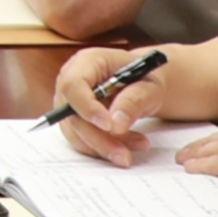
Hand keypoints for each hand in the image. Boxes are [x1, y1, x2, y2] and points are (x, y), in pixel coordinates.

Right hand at [54, 44, 176, 161]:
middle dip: (98, 138)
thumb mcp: (149, 86)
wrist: (143, 86)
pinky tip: (127, 146)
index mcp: (87, 61)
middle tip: (125, 155)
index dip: (86, 107)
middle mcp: (70, 80)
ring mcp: (68, 102)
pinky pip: (81, 140)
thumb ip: (134, 100)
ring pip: (75, 131)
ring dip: (104, 146)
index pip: (73, 84)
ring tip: (137, 146)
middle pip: (71, 113)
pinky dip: (103, 149)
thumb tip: (116, 124)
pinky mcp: (73, 120)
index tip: (109, 125)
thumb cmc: (145, 79)